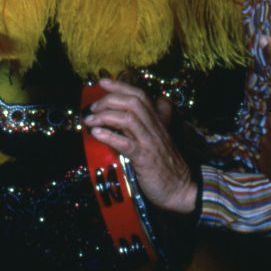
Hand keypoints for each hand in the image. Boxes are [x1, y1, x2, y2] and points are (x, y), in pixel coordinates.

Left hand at [83, 80, 197, 213]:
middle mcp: (155, 128)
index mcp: (157, 121)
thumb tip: (131, 111)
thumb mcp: (159, 139)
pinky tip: (96, 133)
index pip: (140, 95)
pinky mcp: (145, 159)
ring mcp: (150, 143)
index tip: (102, 81)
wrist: (181, 189)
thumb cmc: (166, 165)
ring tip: (90, 120)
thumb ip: (149, 124)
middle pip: (132, 102)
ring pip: (128, 119)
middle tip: (92, 107)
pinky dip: (109, 136)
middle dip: (109, 99)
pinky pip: (126, 144)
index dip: (120, 85)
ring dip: (105, 116)